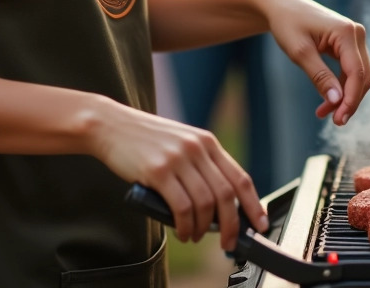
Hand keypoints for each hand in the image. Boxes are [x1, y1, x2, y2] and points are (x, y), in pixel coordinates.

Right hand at [89, 102, 268, 249]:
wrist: (111, 125)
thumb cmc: (145, 141)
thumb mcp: (181, 144)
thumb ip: (201, 166)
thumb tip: (220, 206)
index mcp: (207, 142)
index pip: (240, 177)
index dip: (253, 204)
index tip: (259, 224)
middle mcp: (197, 148)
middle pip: (226, 195)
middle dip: (231, 225)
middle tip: (227, 243)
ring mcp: (178, 159)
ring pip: (205, 204)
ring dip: (203, 229)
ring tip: (194, 236)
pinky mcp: (158, 171)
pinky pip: (181, 207)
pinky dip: (184, 226)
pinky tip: (181, 232)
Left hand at [261, 0, 369, 125]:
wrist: (281, 7)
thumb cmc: (288, 24)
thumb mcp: (300, 52)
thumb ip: (320, 77)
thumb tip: (338, 100)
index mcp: (346, 33)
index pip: (357, 73)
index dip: (351, 99)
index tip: (340, 119)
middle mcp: (356, 34)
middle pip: (362, 77)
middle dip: (349, 101)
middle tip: (333, 121)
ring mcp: (354, 39)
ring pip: (358, 76)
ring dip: (345, 96)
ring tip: (323, 112)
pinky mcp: (348, 44)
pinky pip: (351, 71)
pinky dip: (341, 87)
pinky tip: (328, 100)